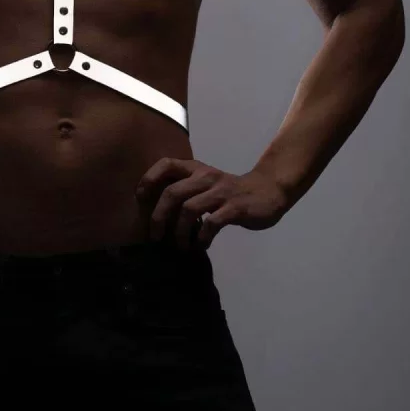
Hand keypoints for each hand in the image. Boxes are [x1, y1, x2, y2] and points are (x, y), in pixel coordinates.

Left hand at [135, 158, 289, 248]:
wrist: (268, 191)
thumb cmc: (230, 191)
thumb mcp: (206, 184)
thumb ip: (185, 190)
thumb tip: (158, 212)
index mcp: (196, 169)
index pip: (166, 164)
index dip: (148, 180)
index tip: (141, 200)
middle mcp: (205, 177)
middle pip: (172, 193)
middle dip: (158, 217)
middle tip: (156, 237)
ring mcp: (221, 192)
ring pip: (189, 209)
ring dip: (179, 232)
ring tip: (180, 246)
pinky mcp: (235, 208)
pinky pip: (211, 224)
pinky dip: (201, 238)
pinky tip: (200, 246)